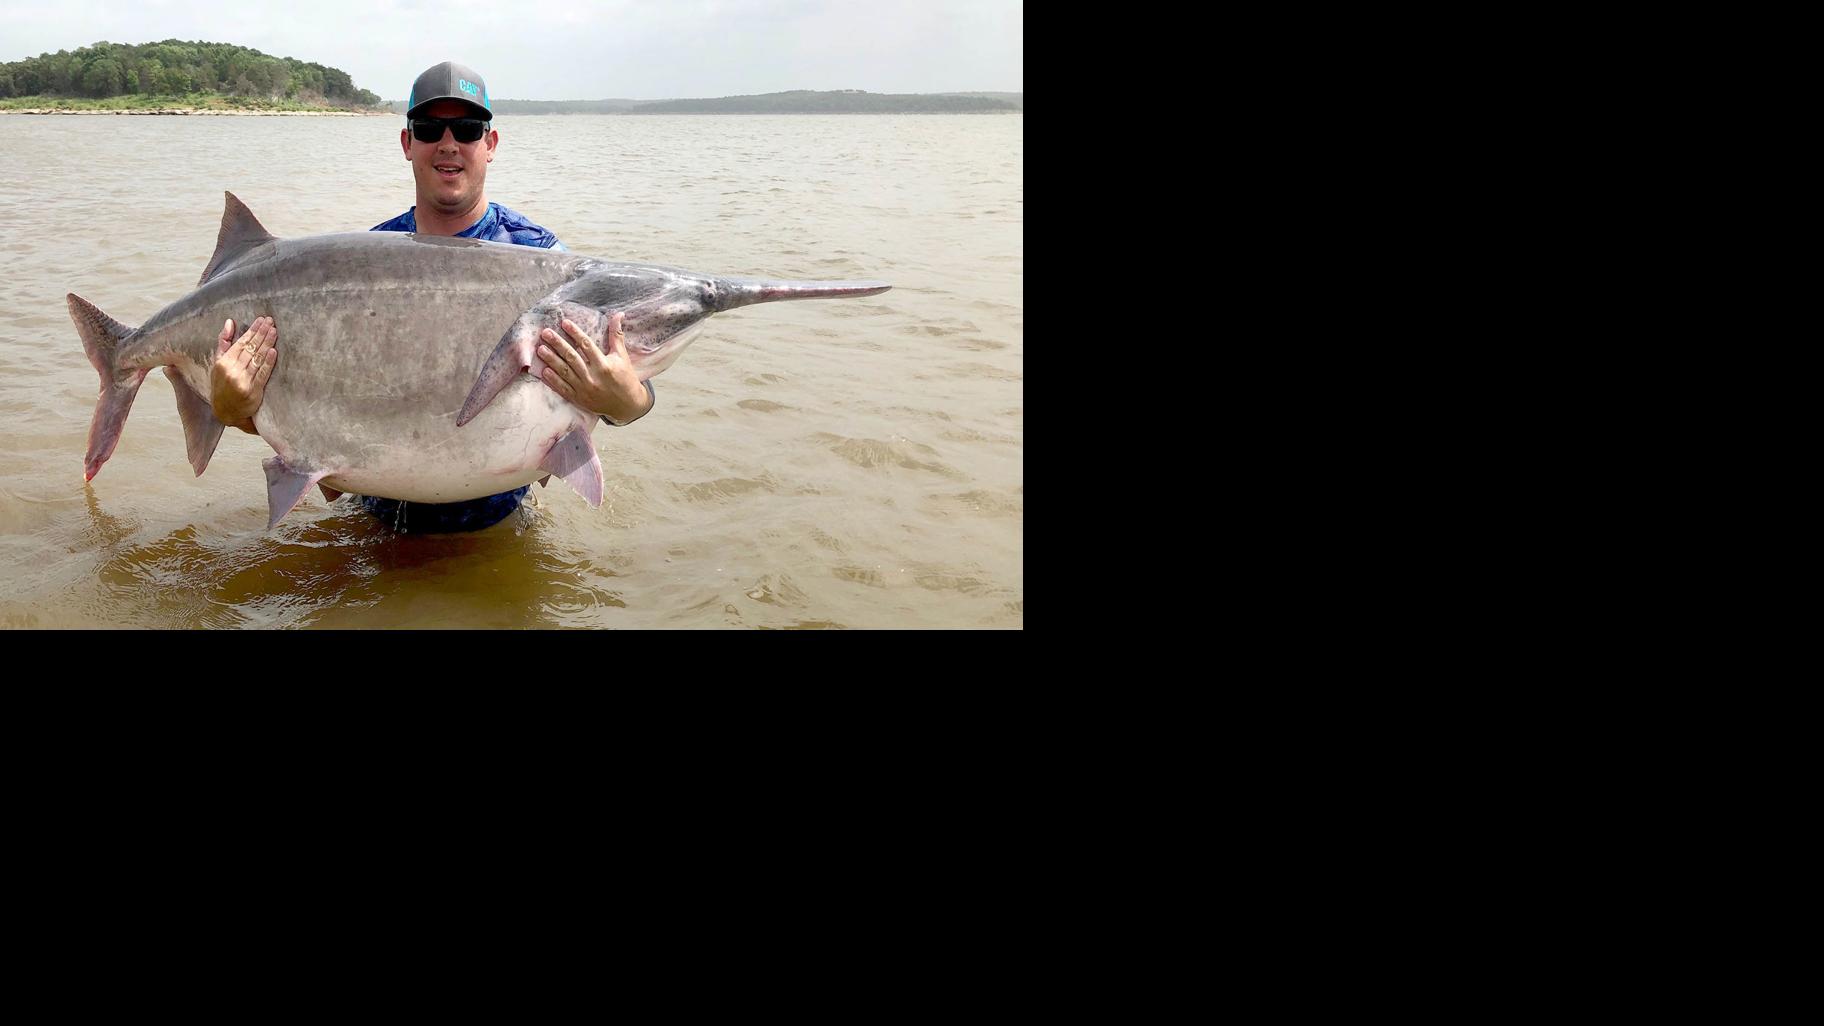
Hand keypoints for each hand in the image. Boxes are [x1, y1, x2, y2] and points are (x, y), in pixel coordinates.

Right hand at [210, 316, 277, 433]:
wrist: (226, 412)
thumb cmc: (222, 384)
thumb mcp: (217, 364)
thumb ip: (224, 343)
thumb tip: (230, 322)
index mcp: (223, 363)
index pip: (241, 343)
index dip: (252, 331)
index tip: (262, 320)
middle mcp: (232, 371)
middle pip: (250, 349)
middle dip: (262, 334)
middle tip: (271, 322)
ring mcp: (242, 381)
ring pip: (257, 359)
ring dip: (267, 344)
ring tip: (274, 331)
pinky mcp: (253, 391)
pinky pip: (262, 374)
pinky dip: (268, 362)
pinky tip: (274, 351)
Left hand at [536, 312, 652, 424]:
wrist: (627, 406)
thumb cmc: (626, 378)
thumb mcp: (622, 356)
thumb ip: (617, 335)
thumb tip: (618, 314)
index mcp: (604, 365)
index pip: (587, 345)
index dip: (575, 333)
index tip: (564, 323)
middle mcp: (593, 377)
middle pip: (572, 357)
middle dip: (558, 344)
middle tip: (546, 333)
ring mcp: (585, 389)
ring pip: (565, 372)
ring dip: (552, 360)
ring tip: (540, 349)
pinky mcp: (579, 399)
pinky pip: (563, 389)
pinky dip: (553, 380)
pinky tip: (544, 371)